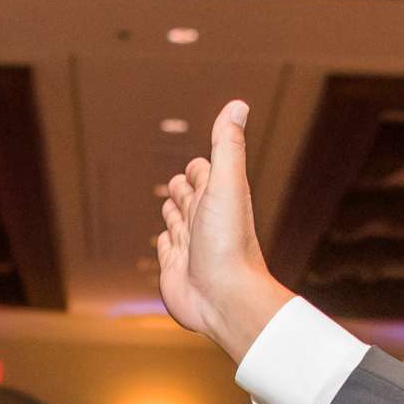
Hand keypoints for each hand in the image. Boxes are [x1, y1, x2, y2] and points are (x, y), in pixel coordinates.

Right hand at [156, 101, 295, 362]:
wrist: (224, 299)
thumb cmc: (228, 242)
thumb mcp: (227, 184)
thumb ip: (228, 145)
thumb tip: (238, 104)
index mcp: (219, 198)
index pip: (206, 175)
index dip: (201, 167)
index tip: (201, 162)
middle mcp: (205, 222)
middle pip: (190, 197)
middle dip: (183, 187)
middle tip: (180, 182)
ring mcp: (189, 246)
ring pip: (178, 222)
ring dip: (174, 212)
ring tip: (171, 204)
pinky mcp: (174, 269)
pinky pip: (167, 250)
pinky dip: (165, 243)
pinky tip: (166, 241)